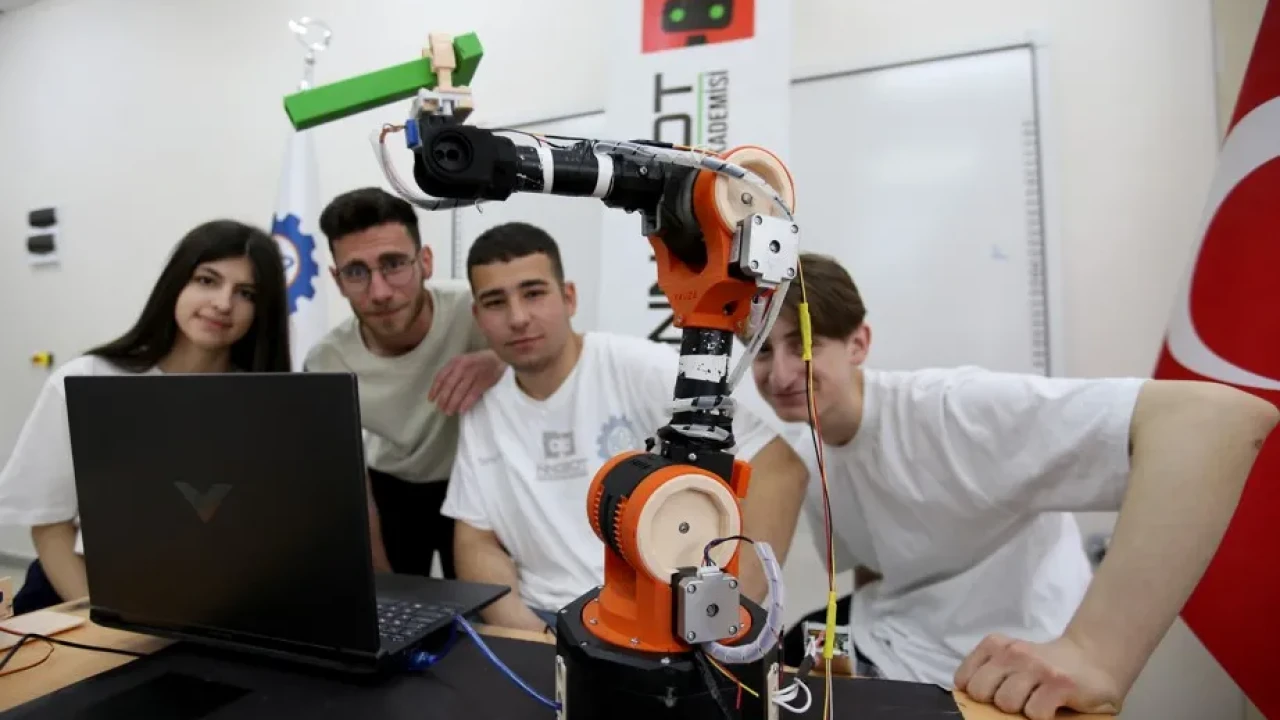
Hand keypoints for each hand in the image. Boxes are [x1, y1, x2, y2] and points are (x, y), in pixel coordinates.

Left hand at [428, 350, 505, 414]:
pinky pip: (473, 394)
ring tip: (449, 412)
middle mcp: (463, 367)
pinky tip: (461, 410)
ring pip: (460, 391)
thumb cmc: (478, 361)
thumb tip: (441, 390)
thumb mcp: (463, 361)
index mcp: (455, 361)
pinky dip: (466, 403)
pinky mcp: (484, 381)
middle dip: (443, 399)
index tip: (431, 400)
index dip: (435, 389)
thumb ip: (453, 371)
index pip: (441, 376)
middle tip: (440, 409)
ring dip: (452, 403)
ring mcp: (474, 374)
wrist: (499, 358)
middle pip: (449, 385)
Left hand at [954, 633, 1122, 718]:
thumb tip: (966, 698)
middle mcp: (1013, 653)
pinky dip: (1042, 715)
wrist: (1092, 660)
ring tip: (1036, 700)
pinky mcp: (1059, 683)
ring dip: (1021, 709)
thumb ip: (989, 673)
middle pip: (980, 692)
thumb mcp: (1011, 662)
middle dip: (995, 702)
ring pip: (1006, 703)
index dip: (976, 694)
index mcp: (995, 646)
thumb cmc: (1045, 668)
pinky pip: (1035, 712)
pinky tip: (1052, 706)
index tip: (992, 695)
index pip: (964, 679)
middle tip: (1017, 699)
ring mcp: (1036, 666)